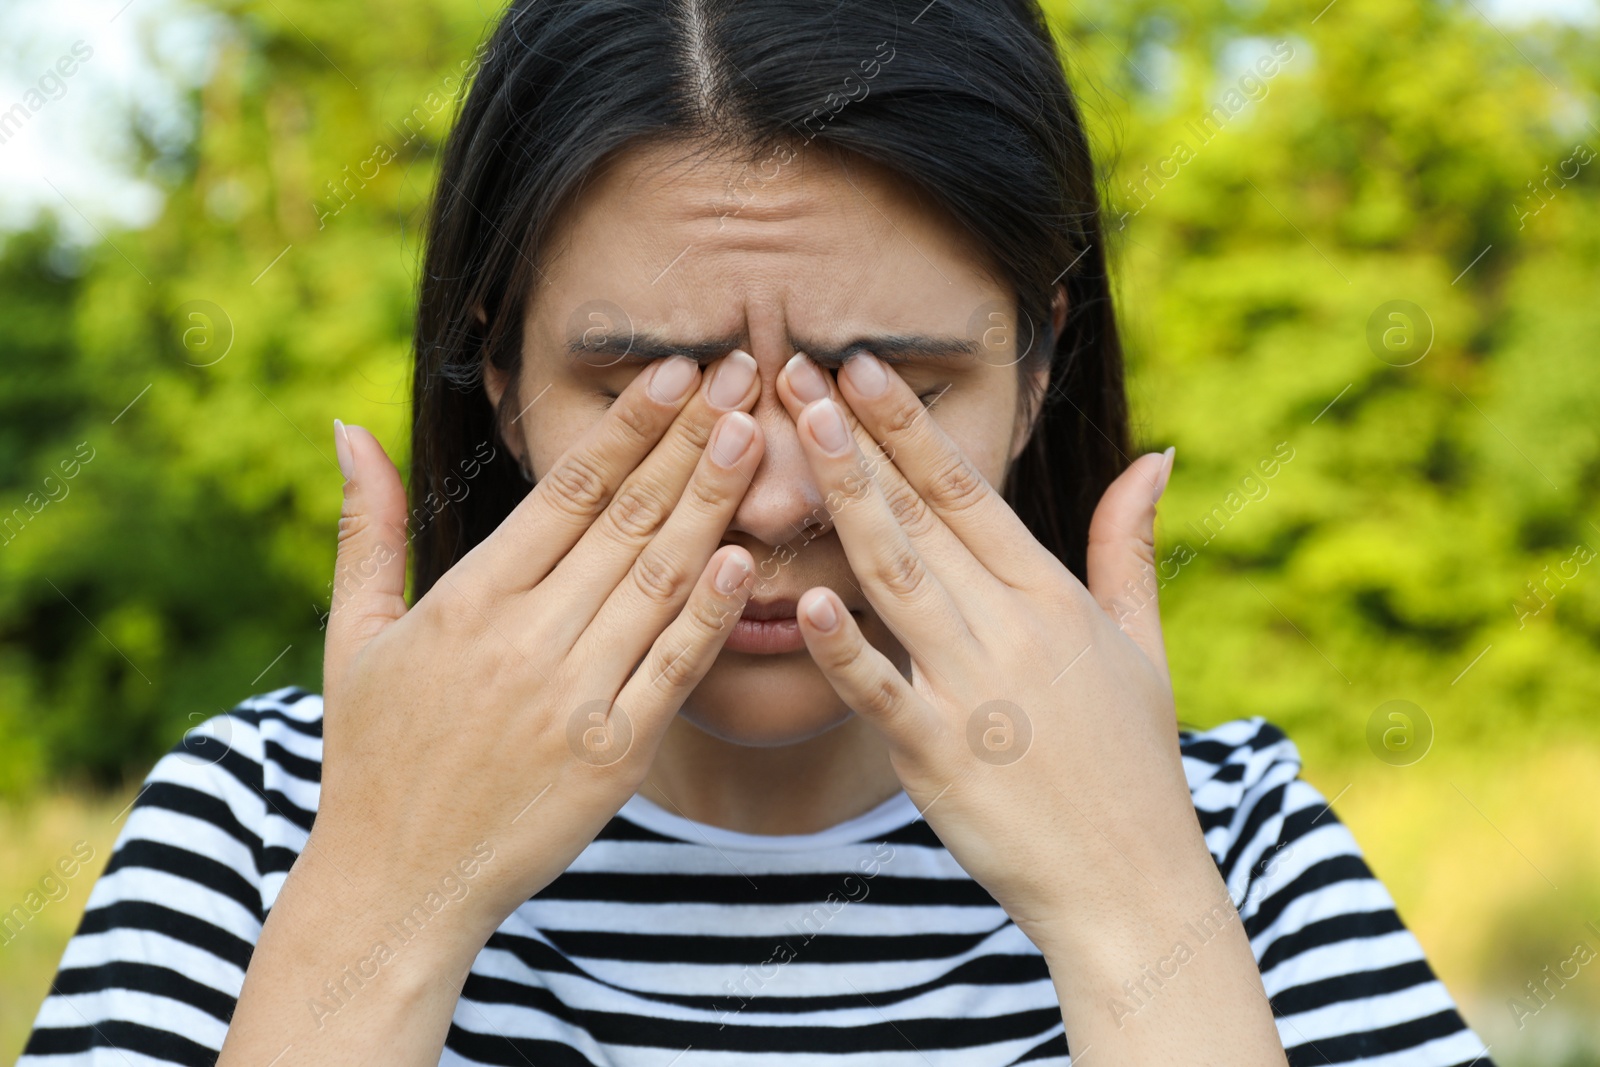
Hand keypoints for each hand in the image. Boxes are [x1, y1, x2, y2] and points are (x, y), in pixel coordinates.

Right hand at [220, 350, 765, 1063]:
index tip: (677, 371)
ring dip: (714, 505)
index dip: (630, 425)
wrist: (397, 884)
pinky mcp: (613, 758)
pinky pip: (673, 671)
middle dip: (690, 441)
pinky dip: (712, 616)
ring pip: (659, 583)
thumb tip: (348, 426)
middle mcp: (524, 641)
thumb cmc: (372, 755)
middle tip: (743, 373)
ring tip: (755, 437)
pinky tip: (747, 559)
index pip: (567, 491)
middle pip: (627, 521)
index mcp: (467, 602)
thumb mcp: (354, 636)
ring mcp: (573, 698)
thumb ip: (367, 530)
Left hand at [773, 350, 1285, 1062]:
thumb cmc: (1132, 762)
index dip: (907, 425)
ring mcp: (977, 690)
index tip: (856, 366)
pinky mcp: (942, 757)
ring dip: (845, 501)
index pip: (968, 490)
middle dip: (854, 438)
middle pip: (920, 516)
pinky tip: (800, 598)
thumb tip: (1155, 456)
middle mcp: (1013, 628)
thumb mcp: (1143, 642)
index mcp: (1052, 595)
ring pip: (897, 578)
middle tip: (793, 370)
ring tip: (794, 435)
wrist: (1134, 884)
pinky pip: (883, 693)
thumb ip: (1128, 545)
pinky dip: (843, 647)